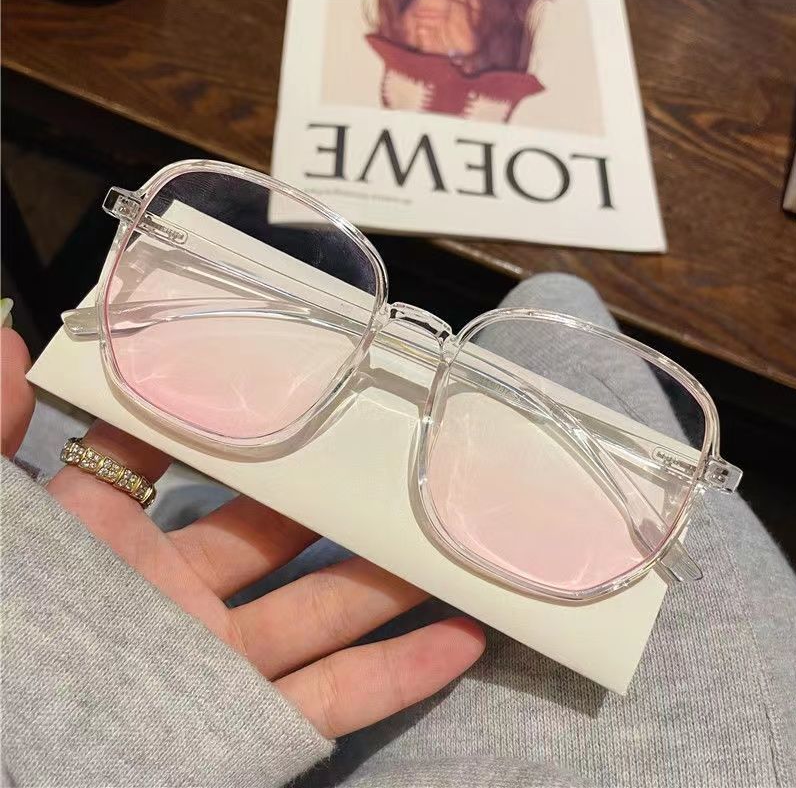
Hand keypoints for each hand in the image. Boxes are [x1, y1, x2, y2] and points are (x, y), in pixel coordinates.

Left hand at [1, 328, 483, 738]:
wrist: (8, 771)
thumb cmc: (2, 631)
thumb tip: (15, 340)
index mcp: (112, 539)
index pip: (182, 464)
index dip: (235, 427)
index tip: (298, 388)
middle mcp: (175, 593)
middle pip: (279, 536)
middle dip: (337, 500)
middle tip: (395, 460)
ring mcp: (218, 661)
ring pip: (325, 610)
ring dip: (391, 580)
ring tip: (451, 542)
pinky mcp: (248, 725)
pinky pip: (337, 696)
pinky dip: (400, 673)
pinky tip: (459, 640)